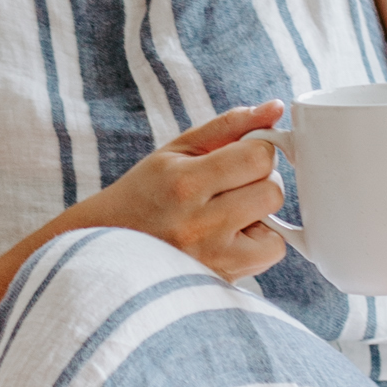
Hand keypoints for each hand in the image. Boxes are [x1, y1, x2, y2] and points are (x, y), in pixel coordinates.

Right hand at [79, 103, 288, 280]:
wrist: (109, 249)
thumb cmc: (146, 194)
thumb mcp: (178, 150)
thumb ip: (230, 126)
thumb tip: (275, 108)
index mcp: (185, 183)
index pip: (258, 157)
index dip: (257, 150)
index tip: (240, 155)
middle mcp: (199, 224)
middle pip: (272, 190)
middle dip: (259, 182)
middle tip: (231, 186)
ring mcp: (211, 258)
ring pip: (277, 226)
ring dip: (260, 215)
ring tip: (228, 213)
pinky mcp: (221, 279)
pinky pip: (270, 254)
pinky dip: (259, 243)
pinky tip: (231, 238)